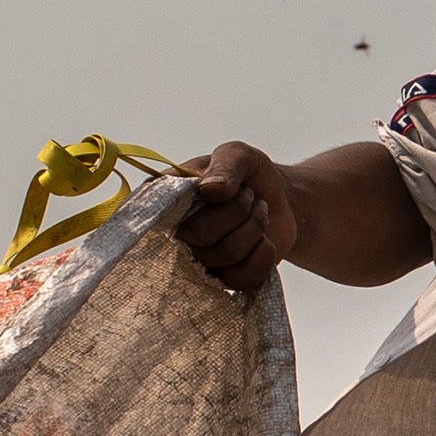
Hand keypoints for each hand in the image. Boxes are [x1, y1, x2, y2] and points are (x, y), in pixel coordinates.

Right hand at [176, 142, 299, 295]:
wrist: (281, 200)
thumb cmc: (250, 175)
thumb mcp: (238, 155)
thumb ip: (225, 165)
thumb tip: (210, 190)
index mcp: (166, 199)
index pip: (155, 214)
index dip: (184, 207)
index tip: (219, 192)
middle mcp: (175, 234)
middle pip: (198, 234)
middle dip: (237, 210)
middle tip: (248, 195)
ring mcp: (199, 261)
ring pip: (226, 255)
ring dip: (254, 226)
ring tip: (257, 211)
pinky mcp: (225, 280)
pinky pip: (243, 279)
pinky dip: (263, 255)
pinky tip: (264, 239)